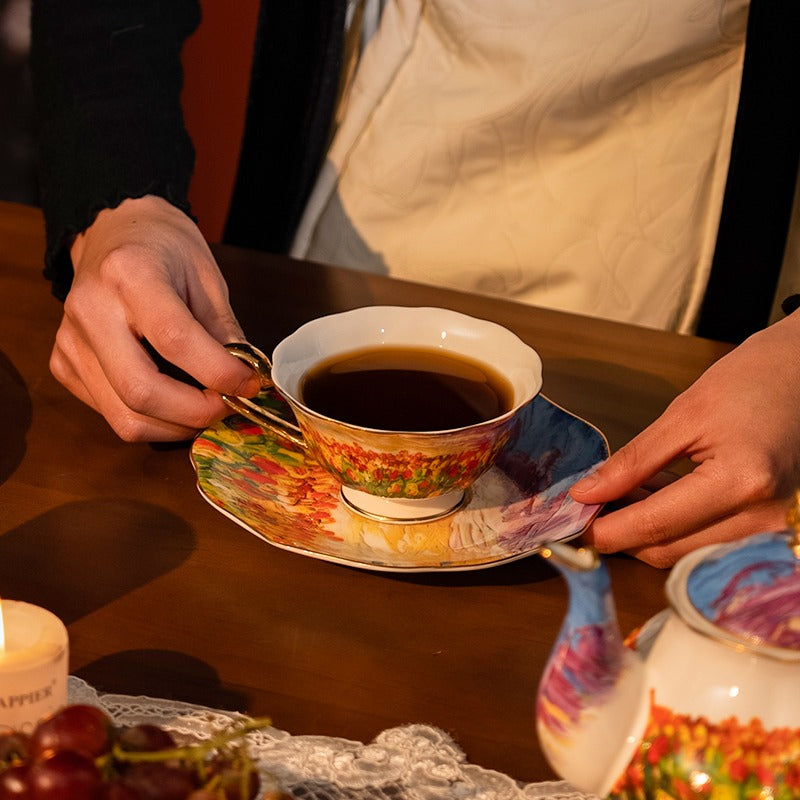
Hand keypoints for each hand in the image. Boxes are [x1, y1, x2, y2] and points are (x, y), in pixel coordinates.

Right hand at [50, 196, 260, 440]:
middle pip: (141, 391)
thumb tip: (245, 382)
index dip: (219, 373)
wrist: (111, 230)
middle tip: (230, 407)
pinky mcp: (63, 365)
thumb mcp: (206, 276)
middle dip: (196, 413)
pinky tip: (176, 401)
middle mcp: (90, 309)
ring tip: (207, 409)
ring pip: (125, 417)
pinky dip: (153, 420)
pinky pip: (112, 414)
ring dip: (177, 426)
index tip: (249, 384)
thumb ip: (224, 330)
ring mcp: (70, 341)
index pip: (175, 339)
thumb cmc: (165, 248)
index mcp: (129, 273)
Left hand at [570, 312, 799, 566]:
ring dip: (641, 530)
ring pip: (682, 551)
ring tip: (612, 495)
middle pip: (667, 551)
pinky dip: (669, 524)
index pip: (655, 526)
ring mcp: (767, 528)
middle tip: (584, 506)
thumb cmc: (749, 382)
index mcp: (740, 483)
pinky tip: (645, 496)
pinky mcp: (764, 526)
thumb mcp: (682, 415)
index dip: (604, 529)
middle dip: (618, 533)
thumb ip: (632, 461)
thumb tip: (585, 494)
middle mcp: (760, 518)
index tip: (567, 521)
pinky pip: (702, 539)